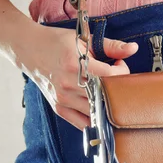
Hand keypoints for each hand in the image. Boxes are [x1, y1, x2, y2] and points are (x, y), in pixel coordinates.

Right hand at [15, 23, 137, 129]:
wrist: (28, 49)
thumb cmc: (57, 43)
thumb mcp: (83, 40)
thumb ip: (111, 46)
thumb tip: (133, 49)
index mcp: (74, 64)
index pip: (110, 76)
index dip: (122, 71)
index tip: (119, 64)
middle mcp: (68, 84)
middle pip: (105, 96)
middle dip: (118, 88)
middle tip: (117, 79)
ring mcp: (63, 99)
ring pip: (96, 111)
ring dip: (108, 103)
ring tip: (108, 89)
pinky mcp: (59, 108)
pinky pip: (83, 123)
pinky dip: (95, 118)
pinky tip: (100, 105)